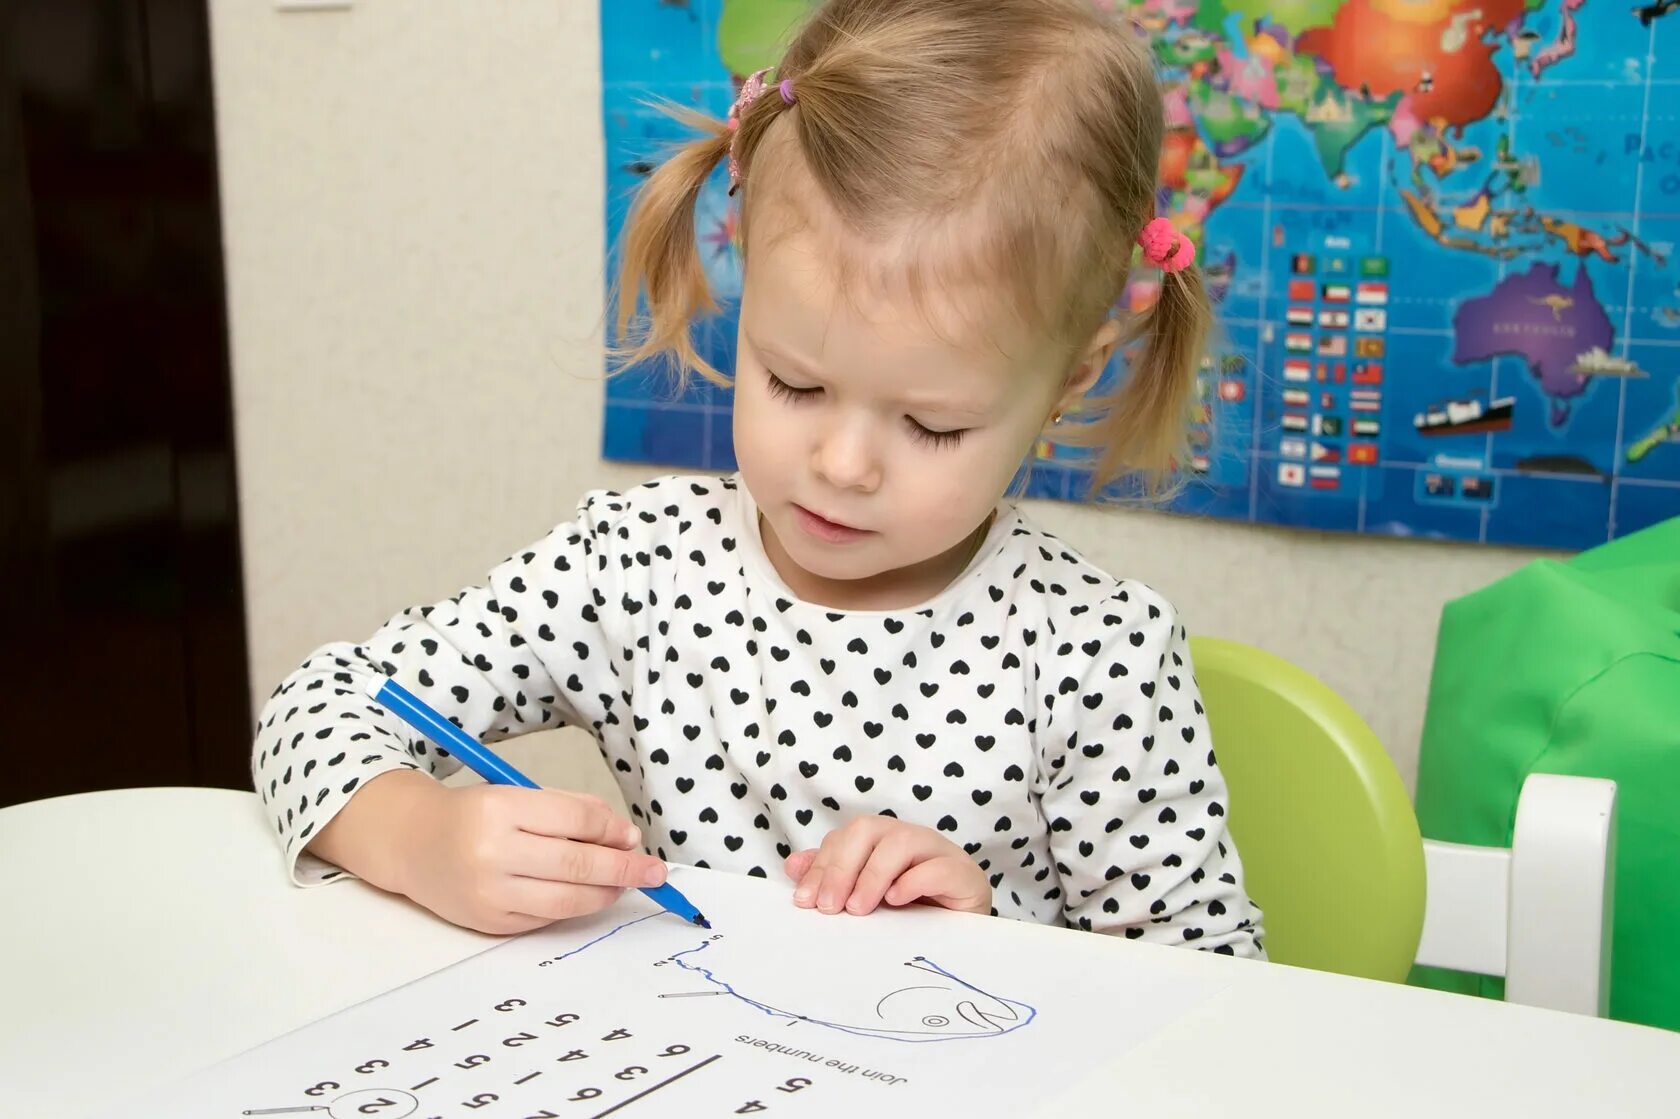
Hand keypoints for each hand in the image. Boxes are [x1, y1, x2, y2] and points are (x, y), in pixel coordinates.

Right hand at [311, 770, 667, 934]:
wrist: (412, 844)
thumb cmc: (473, 814)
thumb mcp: (516, 794)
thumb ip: (570, 810)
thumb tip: (624, 836)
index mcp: (501, 809)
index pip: (576, 821)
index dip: (613, 830)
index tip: (632, 837)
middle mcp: (493, 853)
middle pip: (577, 865)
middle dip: (624, 868)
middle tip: (653, 870)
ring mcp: (490, 892)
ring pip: (568, 899)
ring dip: (606, 893)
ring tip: (623, 884)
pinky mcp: (490, 922)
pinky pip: (547, 917)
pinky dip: (574, 906)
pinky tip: (585, 895)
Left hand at [783, 817, 989, 916]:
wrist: (966, 933)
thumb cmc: (914, 912)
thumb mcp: (867, 897)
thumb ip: (833, 878)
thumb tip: (792, 866)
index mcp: (884, 840)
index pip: (845, 838)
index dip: (822, 865)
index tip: (805, 900)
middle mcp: (910, 839)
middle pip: (869, 829)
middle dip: (842, 867)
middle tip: (829, 906)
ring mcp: (939, 853)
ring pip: (902, 842)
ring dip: (873, 875)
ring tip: (858, 908)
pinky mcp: (964, 875)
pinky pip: (939, 868)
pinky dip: (914, 882)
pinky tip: (896, 901)